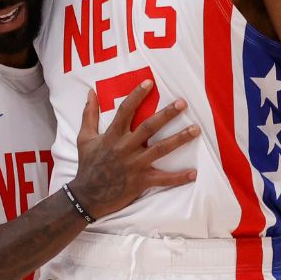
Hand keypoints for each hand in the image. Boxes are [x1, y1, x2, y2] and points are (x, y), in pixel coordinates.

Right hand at [68, 80, 198, 217]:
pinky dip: (178, 178)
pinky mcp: (140, 181)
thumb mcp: (84, 138)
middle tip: (182, 103)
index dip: (137, 95)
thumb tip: (90, 92)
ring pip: (160, 149)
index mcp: (112, 135)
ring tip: (196, 129)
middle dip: (166, 114)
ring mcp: (134, 165)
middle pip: (148, 127)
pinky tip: (193, 173)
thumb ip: (89, 114)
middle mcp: (125, 147)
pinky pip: (162, 179)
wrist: (87, 196)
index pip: (125, 110)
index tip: (150, 83)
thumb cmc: (87, 165)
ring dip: (179, 139)